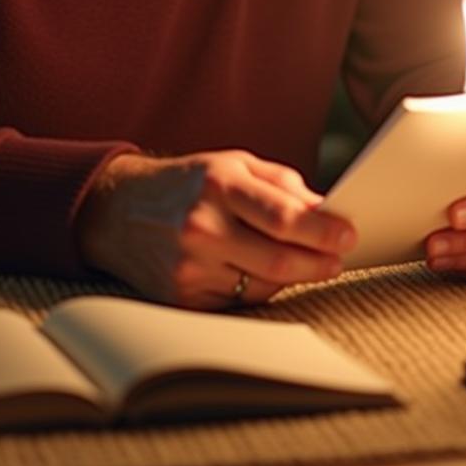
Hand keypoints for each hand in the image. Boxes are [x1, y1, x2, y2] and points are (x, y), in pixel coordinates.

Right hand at [76, 149, 356, 308]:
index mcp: (219, 186)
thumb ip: (282, 185)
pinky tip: (252, 271)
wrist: (116, 210)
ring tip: (297, 261)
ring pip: (263, 288)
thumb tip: (328, 213)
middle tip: (337, 259)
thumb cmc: (187, 183)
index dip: (324, 232)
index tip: (349, 237)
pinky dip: (254, 289)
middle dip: (319, 263)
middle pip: (281, 262)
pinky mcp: (181, 298)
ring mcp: (189, 268)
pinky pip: (238, 302)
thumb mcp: (233, 164)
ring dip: (288, 277)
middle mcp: (202, 228)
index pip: (285, 218)